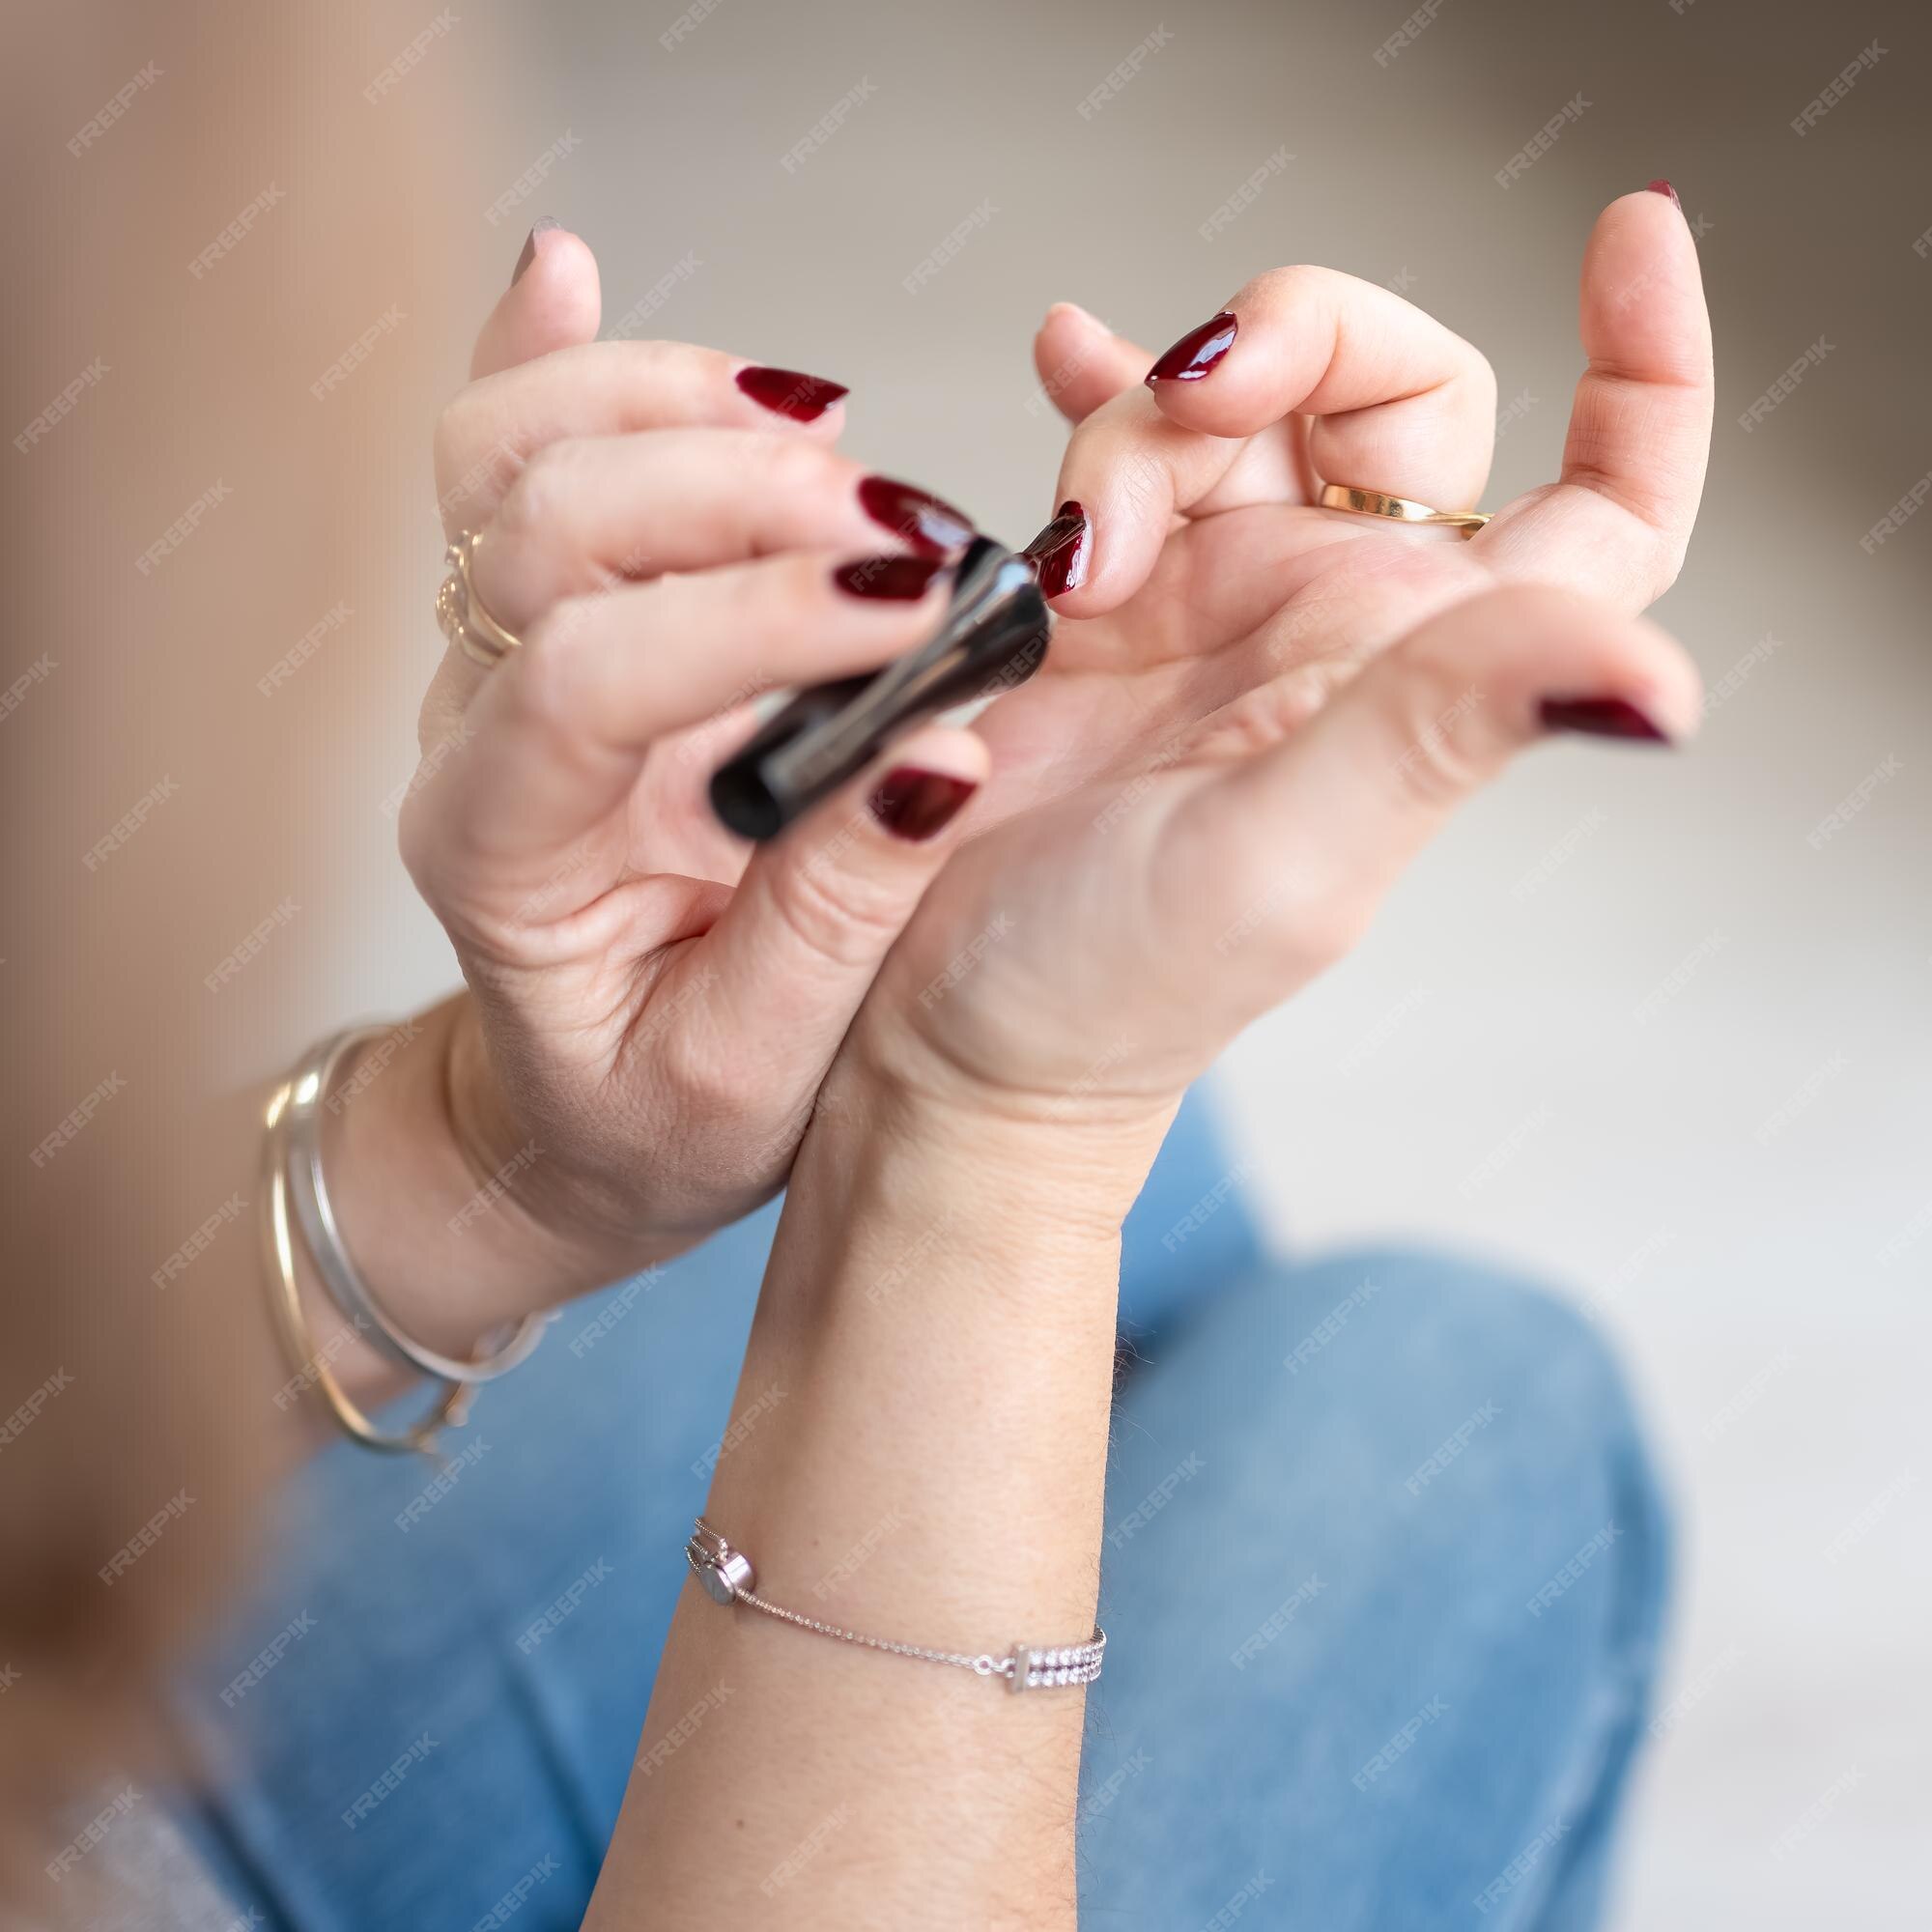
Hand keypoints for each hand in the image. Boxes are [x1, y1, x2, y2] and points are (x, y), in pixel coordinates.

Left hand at [402, 224, 998, 1269]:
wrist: (570, 1113)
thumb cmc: (649, 1113)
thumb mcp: (745, 1077)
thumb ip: (832, 923)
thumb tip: (942, 753)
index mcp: (501, 856)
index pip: (590, 678)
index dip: (753, 619)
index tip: (914, 611)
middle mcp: (473, 731)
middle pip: (543, 523)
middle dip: (733, 491)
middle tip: (901, 523)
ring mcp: (495, 659)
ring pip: (508, 454)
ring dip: (666, 400)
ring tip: (825, 429)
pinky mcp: (546, 622)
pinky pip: (503, 453)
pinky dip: (547, 356)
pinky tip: (568, 267)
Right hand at [841, 189, 1712, 1163]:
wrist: (946, 1032)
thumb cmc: (1111, 992)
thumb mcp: (1290, 860)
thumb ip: (1443, 732)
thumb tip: (1651, 682)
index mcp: (1418, 676)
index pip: (1603, 503)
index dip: (1645, 371)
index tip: (1625, 248)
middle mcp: (1334, 624)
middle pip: (1392, 388)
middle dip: (1304, 340)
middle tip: (1201, 394)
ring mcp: (1215, 600)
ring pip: (1234, 407)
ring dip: (1145, 421)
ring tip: (1070, 552)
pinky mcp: (1101, 599)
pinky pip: (1118, 441)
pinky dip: (1090, 391)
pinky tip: (1056, 365)